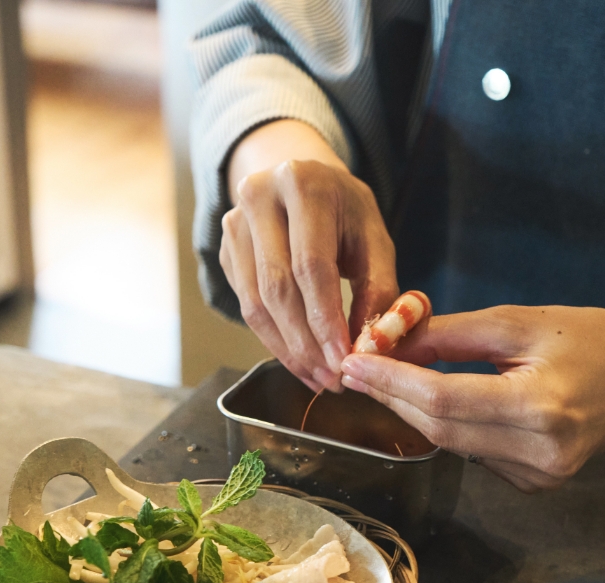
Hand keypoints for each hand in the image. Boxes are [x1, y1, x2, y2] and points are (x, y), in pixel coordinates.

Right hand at [221, 120, 397, 392]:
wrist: (302, 180)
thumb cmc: (346, 212)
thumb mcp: (375, 239)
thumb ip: (378, 290)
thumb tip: (367, 347)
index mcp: (303, 185)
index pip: (311, 265)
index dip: (325, 318)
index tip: (343, 359)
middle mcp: (259, 198)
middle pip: (277, 288)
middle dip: (306, 343)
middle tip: (333, 379)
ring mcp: (234, 224)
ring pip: (255, 304)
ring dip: (288, 350)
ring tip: (319, 378)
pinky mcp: (225, 251)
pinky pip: (246, 307)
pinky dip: (275, 341)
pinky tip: (301, 362)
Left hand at [340, 306, 604, 492]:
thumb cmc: (593, 337)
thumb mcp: (518, 323)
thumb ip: (448, 336)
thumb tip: (386, 343)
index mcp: (541, 408)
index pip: (442, 400)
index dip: (390, 382)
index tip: (352, 362)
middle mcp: (540, 453)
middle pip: (439, 428)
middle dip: (392, 395)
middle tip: (358, 365)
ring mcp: (539, 476)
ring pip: (450, 442)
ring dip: (415, 409)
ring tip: (394, 372)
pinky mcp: (535, 483)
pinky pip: (472, 452)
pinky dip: (448, 424)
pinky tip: (443, 397)